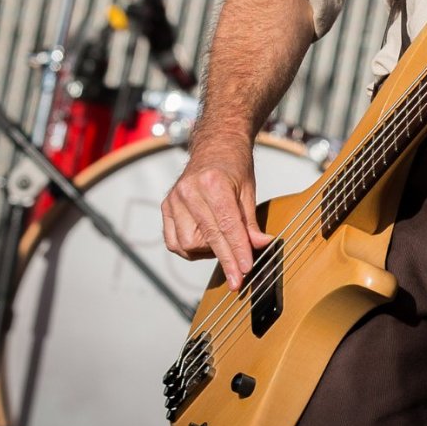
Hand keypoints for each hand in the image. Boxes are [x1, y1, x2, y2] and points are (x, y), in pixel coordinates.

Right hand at [161, 138, 273, 290]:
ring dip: (208, 253)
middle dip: (226, 260)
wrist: (214, 146)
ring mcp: (173, 199)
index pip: (226, 225)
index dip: (237, 250)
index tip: (246, 270)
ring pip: (187, 244)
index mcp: (212, 183)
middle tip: (238, 280)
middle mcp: (188, 191)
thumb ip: (251, 222)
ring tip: (224, 247)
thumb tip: (261, 246)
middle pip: (208, 237)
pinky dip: (190, 250)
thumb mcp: (249, 190)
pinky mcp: (166, 207)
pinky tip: (206, 245)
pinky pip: (174, 242)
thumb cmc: (235, 166)